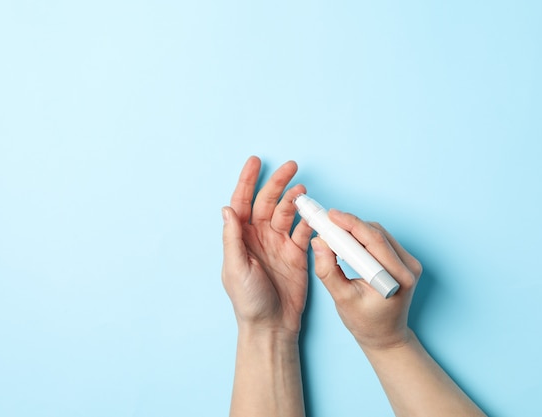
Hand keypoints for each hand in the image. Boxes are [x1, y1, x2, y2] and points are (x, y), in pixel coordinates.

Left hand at [222, 156, 312, 337]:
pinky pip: (303, 231)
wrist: (272, 325)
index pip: (242, 202)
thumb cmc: (248, 300)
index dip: (247, 181)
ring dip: (294, 200)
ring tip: (303, 190)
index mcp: (240, 237)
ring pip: (287, 213)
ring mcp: (279, 243)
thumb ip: (232, 238)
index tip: (255, 161)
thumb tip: (227, 208)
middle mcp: (259, 236)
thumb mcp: (235, 268)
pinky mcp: (297, 253)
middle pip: (268, 201)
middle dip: (278, 183)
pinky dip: (309, 221)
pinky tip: (313, 214)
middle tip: (291, 167)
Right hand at [311, 209, 422, 349]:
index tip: (330, 216)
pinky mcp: (404, 260)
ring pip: (379, 233)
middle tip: (326, 220)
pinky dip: (363, 236)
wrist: (386, 336)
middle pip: (377, 233)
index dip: (351, 224)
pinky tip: (346, 239)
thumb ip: (328, 271)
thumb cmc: (365, 323)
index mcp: (397, 278)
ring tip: (333, 230)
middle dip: (350, 224)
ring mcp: (409, 263)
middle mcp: (409, 267)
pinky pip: (382, 239)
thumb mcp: (342, 299)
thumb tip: (318, 243)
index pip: (374, 241)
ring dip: (356, 229)